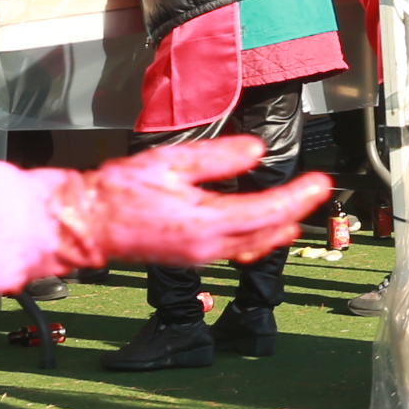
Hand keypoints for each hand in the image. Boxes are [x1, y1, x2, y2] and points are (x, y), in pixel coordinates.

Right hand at [50, 146, 331, 273]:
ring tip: (299, 210)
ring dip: (280, 227)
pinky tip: (265, 229)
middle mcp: (209, 245)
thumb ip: (217, 158)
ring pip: (255, 244)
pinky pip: (237, 249)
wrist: (88, 223)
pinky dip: (258, 237)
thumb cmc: (119, 193)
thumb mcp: (170, 162)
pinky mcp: (193, 256)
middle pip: (269, 232)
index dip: (299, 197)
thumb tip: (254, 151)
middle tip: (318, 192)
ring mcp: (201, 255)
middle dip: (297, 212)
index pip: (269, 211)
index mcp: (207, 221)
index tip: (320, 183)